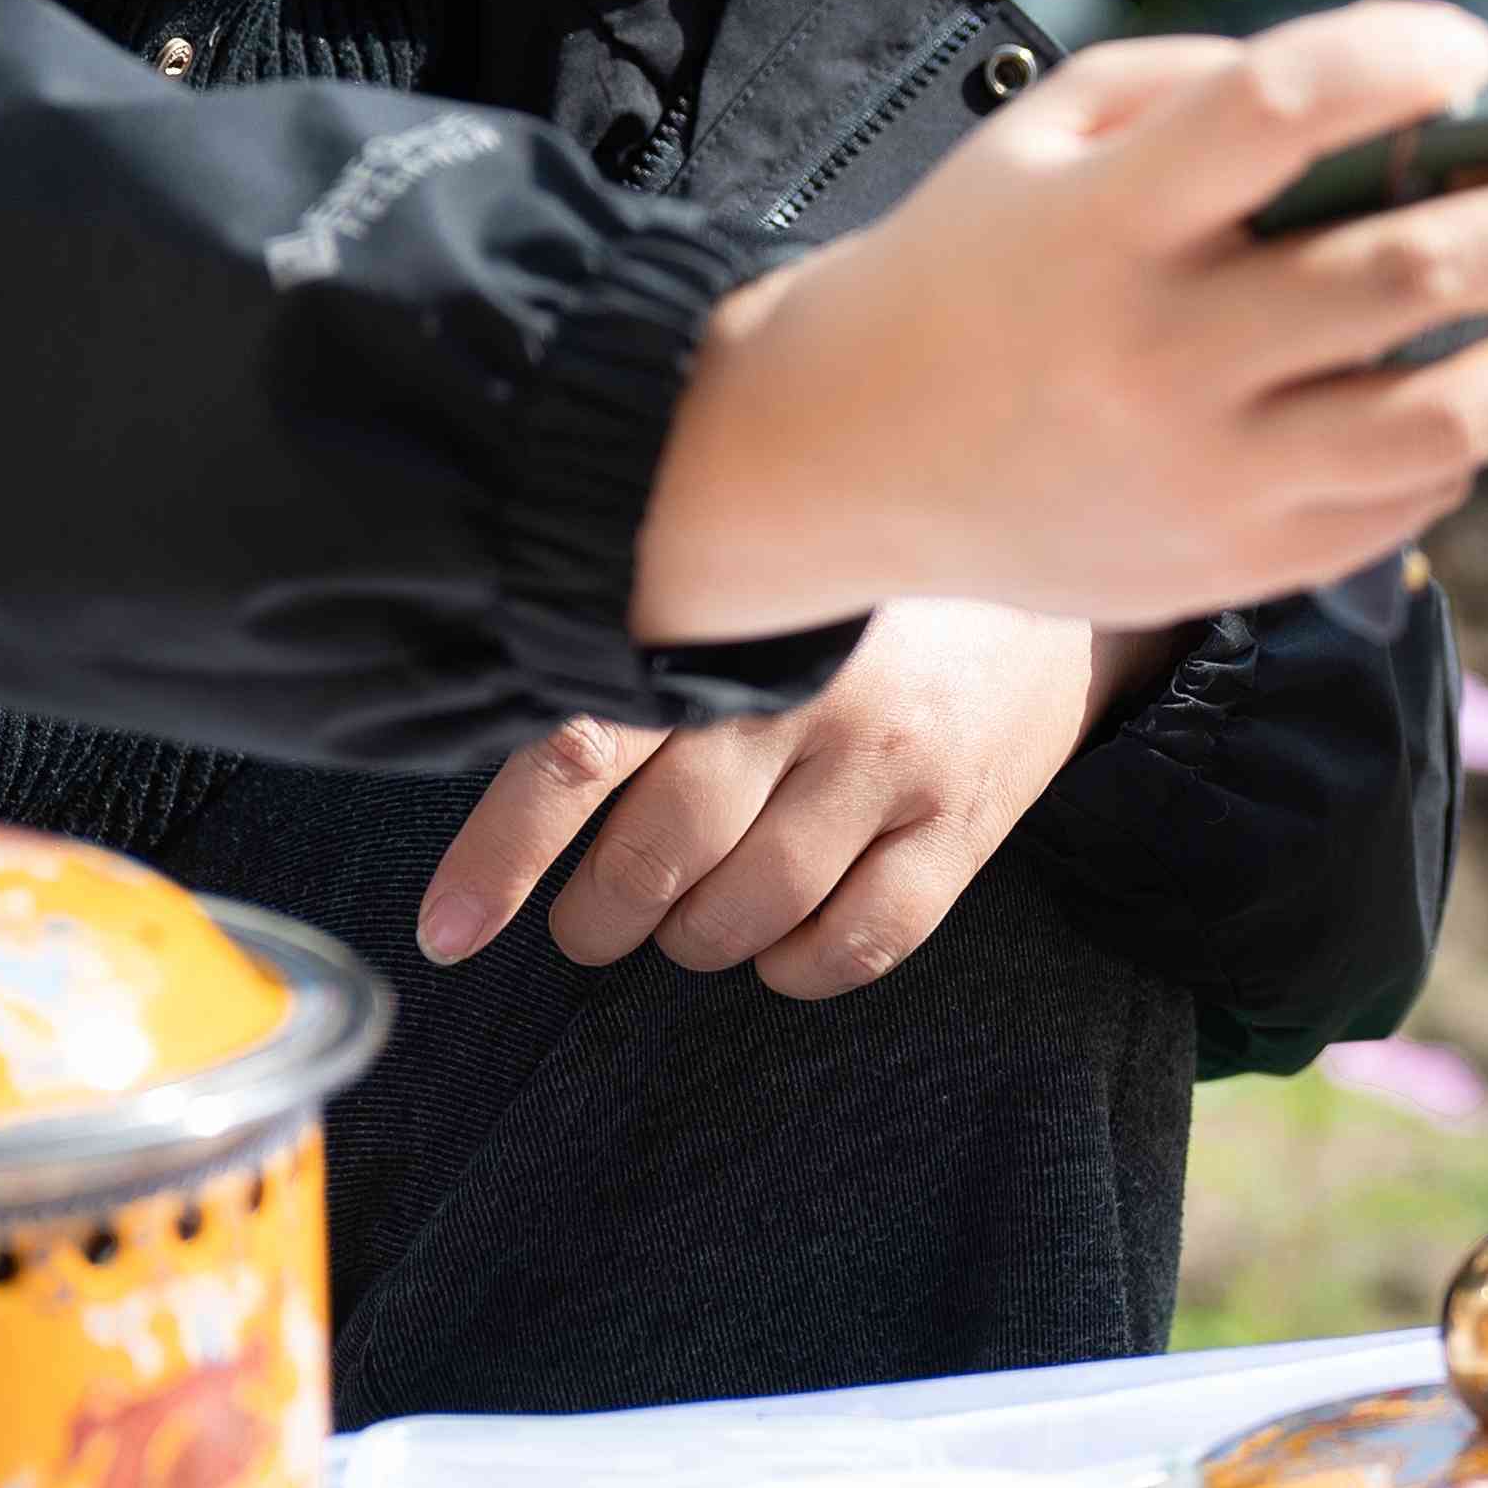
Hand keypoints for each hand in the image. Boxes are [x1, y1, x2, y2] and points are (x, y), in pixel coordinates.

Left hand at [419, 596, 1133, 997]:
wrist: (1037, 519)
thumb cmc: (845, 565)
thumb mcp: (745, 567)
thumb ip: (645, 633)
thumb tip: (493, 704)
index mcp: (727, 625)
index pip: (582, 748)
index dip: (505, 852)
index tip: (450, 931)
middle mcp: (809, 694)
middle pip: (662, 856)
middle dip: (600, 915)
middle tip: (590, 921)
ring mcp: (892, 760)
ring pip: (752, 912)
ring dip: (693, 941)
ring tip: (682, 921)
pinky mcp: (964, 816)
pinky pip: (863, 941)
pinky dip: (799, 967)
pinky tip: (781, 942)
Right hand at [630, 0, 1487, 644]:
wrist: (849, 455)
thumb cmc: (984, 259)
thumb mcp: (1054, 132)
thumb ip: (1217, 91)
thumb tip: (1415, 102)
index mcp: (1107, 221)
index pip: (1280, 113)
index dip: (1396, 63)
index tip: (1477, 50)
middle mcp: (1163, 354)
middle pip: (1411, 278)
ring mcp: (1207, 475)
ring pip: (1446, 417)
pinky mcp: (1237, 564)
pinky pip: (1407, 501)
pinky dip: (1471, 437)